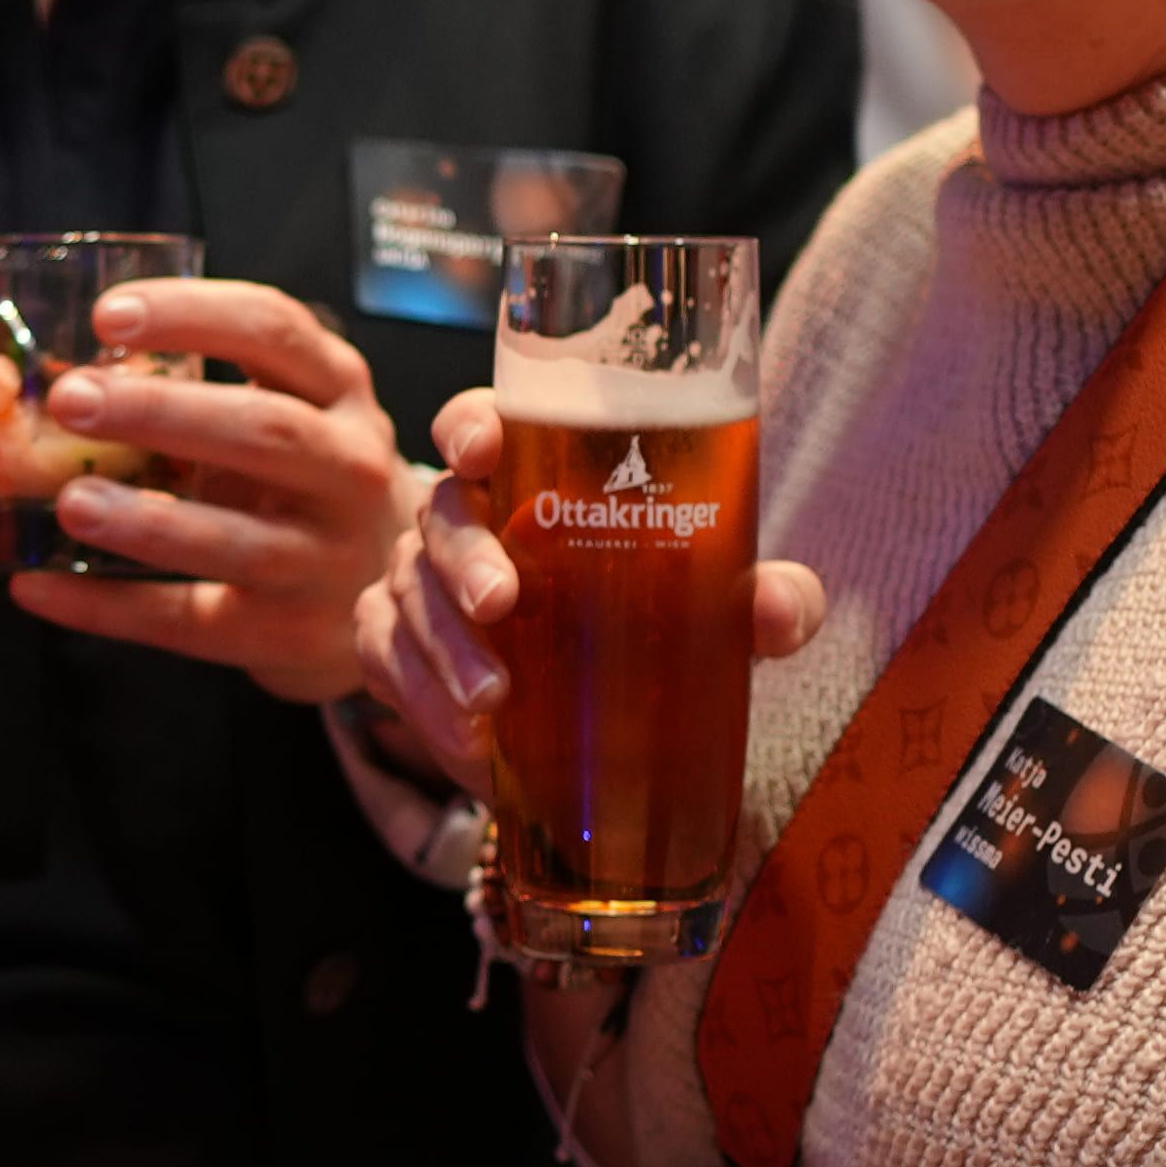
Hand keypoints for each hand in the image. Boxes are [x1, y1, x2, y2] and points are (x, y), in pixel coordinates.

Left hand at [3, 278, 416, 703]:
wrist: (394, 588)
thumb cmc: (307, 480)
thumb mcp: (289, 413)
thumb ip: (199, 388)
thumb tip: (55, 377)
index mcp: (339, 391)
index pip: (274, 331)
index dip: (192, 315)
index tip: (107, 315)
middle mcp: (349, 468)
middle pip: (265, 431)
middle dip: (163, 411)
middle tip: (72, 399)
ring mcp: (326, 558)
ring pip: (235, 539)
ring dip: (146, 521)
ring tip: (69, 502)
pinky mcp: (290, 634)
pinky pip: (189, 620)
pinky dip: (108, 606)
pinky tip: (39, 585)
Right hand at [356, 395, 828, 786]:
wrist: (593, 710)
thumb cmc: (646, 618)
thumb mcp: (711, 607)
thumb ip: (758, 600)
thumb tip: (780, 612)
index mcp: (530, 475)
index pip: (484, 423)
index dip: (473, 425)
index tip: (484, 451)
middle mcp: (464, 518)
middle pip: (441, 513)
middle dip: (464, 558)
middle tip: (502, 605)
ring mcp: (418, 581)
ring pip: (405, 593)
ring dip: (444, 649)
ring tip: (493, 703)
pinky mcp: (394, 647)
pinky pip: (385, 663)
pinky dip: (422, 703)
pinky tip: (468, 743)